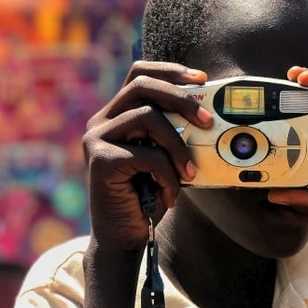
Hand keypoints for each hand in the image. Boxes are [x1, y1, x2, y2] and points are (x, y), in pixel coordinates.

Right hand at [82, 61, 211, 251]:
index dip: (170, 71)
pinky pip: (147, 154)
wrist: (125, 237)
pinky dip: (167, 174)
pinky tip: (170, 194)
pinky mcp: (100, 160)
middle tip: (209, 121)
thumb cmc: (149, 195)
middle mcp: (101, 121)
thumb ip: (174, 131)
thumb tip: (211, 113)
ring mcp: (96, 139)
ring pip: (148, 118)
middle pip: (142, 86)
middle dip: (182, 100)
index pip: (139, 73)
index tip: (202, 79)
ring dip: (178, 146)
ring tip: (189, 173)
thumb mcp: (165, 156)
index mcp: (116, 114)